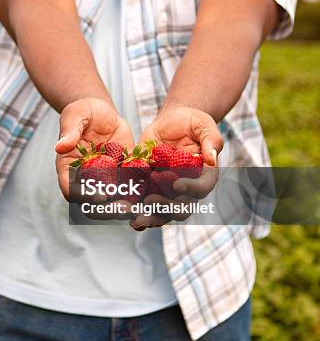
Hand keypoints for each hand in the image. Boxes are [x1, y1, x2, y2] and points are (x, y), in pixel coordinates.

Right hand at [55, 98, 134, 204]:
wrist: (103, 111)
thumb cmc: (83, 111)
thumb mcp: (75, 116)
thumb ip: (69, 131)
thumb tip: (60, 146)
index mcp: (69, 168)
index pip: (71, 189)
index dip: (85, 196)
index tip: (101, 196)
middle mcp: (87, 178)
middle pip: (93, 201)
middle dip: (108, 209)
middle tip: (124, 209)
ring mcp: (106, 178)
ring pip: (114, 198)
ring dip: (125, 205)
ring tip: (140, 208)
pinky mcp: (124, 172)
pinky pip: (131, 185)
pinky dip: (140, 191)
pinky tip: (153, 193)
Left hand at [132, 106, 223, 230]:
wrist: (170, 123)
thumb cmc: (190, 122)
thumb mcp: (202, 124)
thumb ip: (211, 139)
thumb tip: (212, 159)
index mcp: (205, 175)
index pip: (202, 187)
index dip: (192, 189)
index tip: (176, 184)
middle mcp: (188, 189)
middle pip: (182, 208)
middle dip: (167, 209)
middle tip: (151, 201)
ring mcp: (169, 192)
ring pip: (163, 213)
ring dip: (151, 217)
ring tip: (136, 218)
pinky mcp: (151, 189)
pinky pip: (146, 206)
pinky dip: (138, 212)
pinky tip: (127, 216)